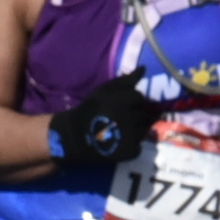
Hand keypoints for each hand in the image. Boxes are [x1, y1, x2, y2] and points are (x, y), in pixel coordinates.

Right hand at [47, 70, 164, 165]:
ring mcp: (132, 136)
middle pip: (144, 114)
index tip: (121, 106)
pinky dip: (132, 145)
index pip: (139, 97)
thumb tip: (144, 68)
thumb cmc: (90, 110)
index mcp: (123, 101)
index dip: (131, 101)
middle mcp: (130, 118)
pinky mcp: (130, 151)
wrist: (76, 137)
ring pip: (144, 130)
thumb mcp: (104, 90)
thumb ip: (125, 80)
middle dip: (135, 115)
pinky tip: (120, 143)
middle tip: (122, 119)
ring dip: (136, 130)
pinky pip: (139, 146)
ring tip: (121, 131)